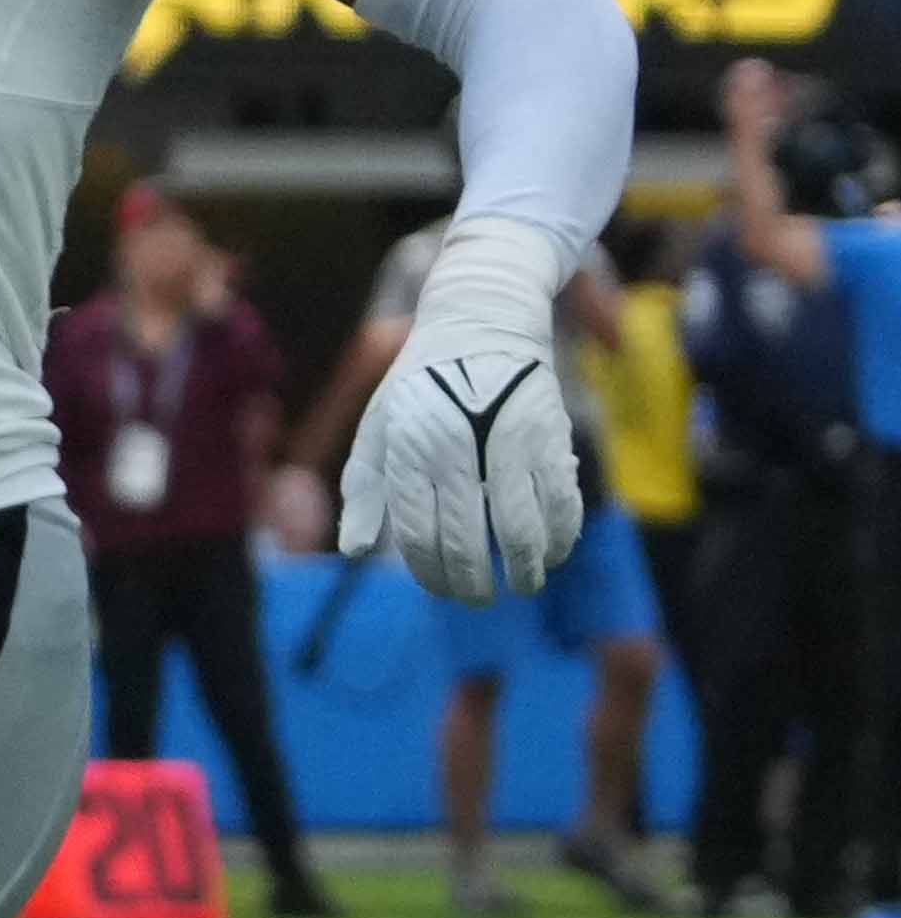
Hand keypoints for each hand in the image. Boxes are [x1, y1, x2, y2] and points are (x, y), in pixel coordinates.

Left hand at [336, 228, 590, 600]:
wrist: (480, 320)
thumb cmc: (420, 384)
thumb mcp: (378, 428)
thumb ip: (365, 490)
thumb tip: (354, 550)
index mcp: (410, 451)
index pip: (418, 534)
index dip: (432, 573)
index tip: (442, 591)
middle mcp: (457, 449)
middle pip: (468, 540)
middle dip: (474, 582)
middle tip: (478, 597)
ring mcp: (507, 442)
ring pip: (522, 528)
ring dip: (526, 568)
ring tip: (523, 583)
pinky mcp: (551, 434)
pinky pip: (563, 500)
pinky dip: (561, 535)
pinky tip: (554, 552)